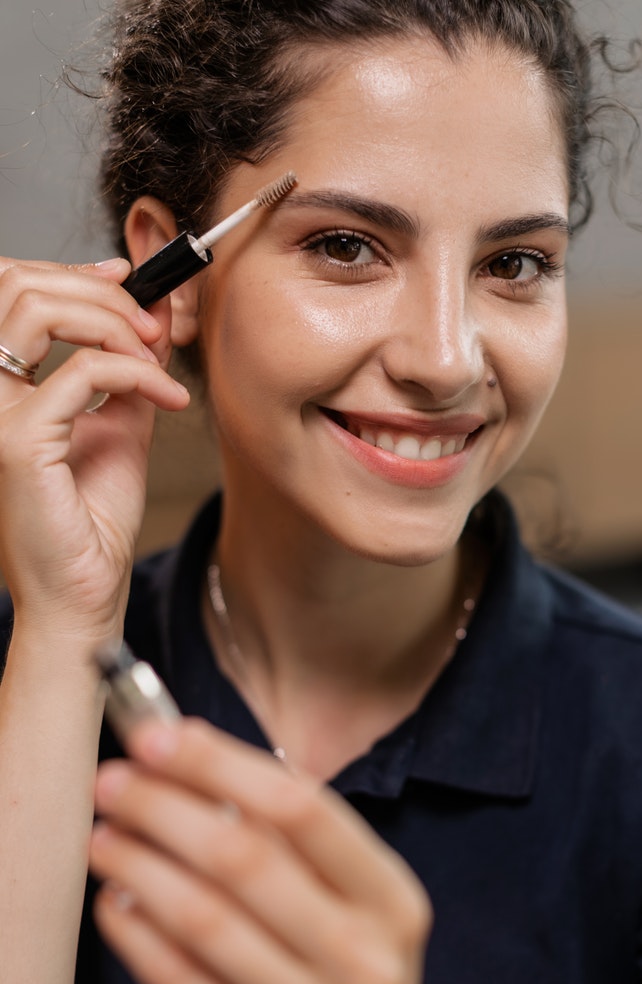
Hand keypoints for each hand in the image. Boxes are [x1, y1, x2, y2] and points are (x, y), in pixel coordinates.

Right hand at [0, 256, 188, 638]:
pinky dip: (137, 373)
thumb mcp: (120, 429)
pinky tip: (169, 399)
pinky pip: (83, 372)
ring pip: (36, 309)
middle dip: (101, 293)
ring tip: (157, 357)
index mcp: (3, 387)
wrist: (84, 593)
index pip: (13, 294)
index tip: (130, 284)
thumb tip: (153, 321)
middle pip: (20, 286)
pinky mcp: (16, 440)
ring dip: (113, 320)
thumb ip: (128, 375)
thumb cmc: (93, 525)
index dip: (74, 276)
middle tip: (154, 328)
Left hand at [89, 718, 434, 983]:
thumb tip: (194, 764)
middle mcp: (365, 960)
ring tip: (104, 836)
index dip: (223, 765)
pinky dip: (138, 937)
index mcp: (392, 899)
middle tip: (113, 781)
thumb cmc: (354, 973)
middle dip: (166, 808)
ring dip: (140, 866)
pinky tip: (116, 903)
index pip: (303, 810)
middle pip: (245, 860)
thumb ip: (297, 845)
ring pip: (206, 922)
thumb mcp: (360, 905)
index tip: (162, 736)